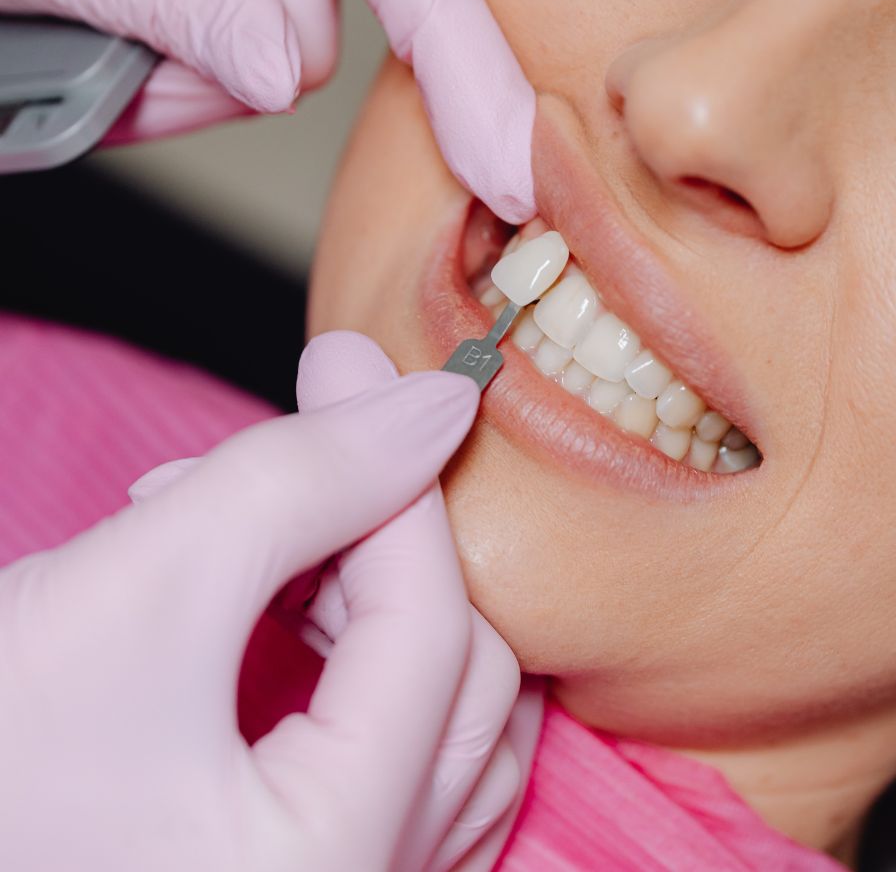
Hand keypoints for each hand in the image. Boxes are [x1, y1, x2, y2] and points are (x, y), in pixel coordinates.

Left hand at [0, 0, 534, 222]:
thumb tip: (282, 72)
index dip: (465, 64)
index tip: (505, 165)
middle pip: (311, 37)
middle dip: (217, 64)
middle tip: (103, 20)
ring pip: (261, 71)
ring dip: (172, 78)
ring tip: (77, 15)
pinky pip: (219, 76)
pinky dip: (158, 84)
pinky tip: (96, 35)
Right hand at [0, 334, 531, 870]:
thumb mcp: (135, 592)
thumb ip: (300, 484)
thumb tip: (432, 408)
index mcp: (330, 866)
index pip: (433, 630)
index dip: (399, 478)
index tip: (352, 373)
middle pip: (459, 679)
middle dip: (378, 544)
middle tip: (296, 469)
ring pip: (441, 719)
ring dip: (372, 600)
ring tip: (268, 544)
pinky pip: (399, 760)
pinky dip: (359, 662)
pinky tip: (287, 607)